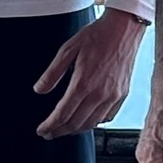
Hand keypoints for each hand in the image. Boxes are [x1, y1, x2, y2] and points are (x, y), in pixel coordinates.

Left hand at [33, 7, 145, 137]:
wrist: (124, 29)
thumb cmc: (97, 35)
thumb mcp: (68, 49)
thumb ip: (52, 73)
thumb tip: (39, 90)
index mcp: (83, 83)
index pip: (63, 114)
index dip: (50, 126)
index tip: (42, 130)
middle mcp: (99, 93)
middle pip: (76, 124)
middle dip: (59, 132)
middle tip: (49, 133)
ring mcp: (113, 96)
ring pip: (91, 124)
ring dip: (75, 130)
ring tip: (64, 129)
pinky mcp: (122, 95)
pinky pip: (107, 117)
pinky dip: (94, 123)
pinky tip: (86, 120)